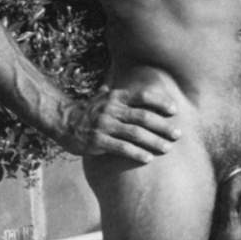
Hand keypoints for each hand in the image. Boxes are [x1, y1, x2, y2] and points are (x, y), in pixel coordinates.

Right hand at [59, 84, 181, 163]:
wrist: (62, 122)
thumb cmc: (86, 111)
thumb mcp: (101, 97)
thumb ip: (113, 91)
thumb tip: (115, 80)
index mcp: (116, 97)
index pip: (142, 96)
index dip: (160, 102)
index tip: (174, 110)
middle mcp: (112, 109)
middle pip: (143, 117)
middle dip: (163, 125)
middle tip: (178, 134)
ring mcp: (104, 125)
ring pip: (135, 133)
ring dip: (154, 141)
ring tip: (167, 148)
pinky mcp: (98, 141)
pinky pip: (121, 148)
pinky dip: (137, 153)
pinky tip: (148, 158)